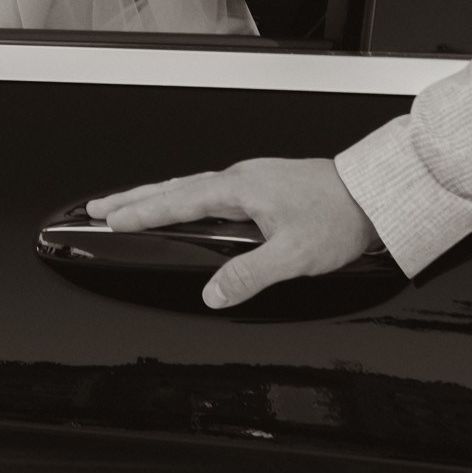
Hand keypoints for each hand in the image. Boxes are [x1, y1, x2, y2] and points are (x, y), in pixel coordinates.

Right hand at [86, 156, 379, 309]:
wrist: (373, 194)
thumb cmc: (339, 218)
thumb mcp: (293, 255)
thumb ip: (248, 275)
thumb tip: (213, 293)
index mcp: (241, 190)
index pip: (178, 201)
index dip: (141, 211)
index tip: (108, 217)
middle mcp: (242, 178)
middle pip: (175, 187)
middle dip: (134, 197)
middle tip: (97, 205)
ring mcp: (252, 179)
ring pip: (190, 186)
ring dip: (156, 195)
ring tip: (128, 204)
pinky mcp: (263, 184)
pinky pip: (208, 188)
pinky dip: (182, 195)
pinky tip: (183, 205)